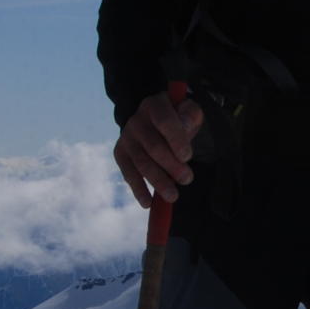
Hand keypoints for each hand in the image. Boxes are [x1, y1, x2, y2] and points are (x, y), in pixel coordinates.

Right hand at [113, 91, 203, 207]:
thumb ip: (189, 116)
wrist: (154, 120)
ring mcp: (126, 137)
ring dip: (158, 181)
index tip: (187, 157)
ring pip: (142, 162)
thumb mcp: (188, 111)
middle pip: (153, 146)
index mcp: (155, 105)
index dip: (176, 139)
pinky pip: (128, 173)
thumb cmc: (177, 118)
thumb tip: (185, 126)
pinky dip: (138, 190)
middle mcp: (137, 120)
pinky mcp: (120, 153)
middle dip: (171, 165)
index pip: (165, 121)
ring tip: (172, 196)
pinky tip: (148, 202)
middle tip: (187, 179)